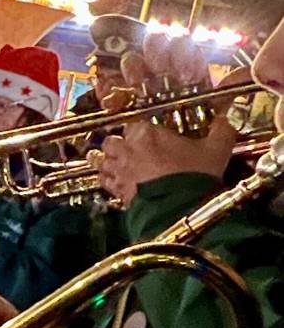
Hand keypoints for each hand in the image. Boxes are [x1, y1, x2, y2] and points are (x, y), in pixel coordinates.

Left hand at [90, 118, 235, 206]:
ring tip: (109, 161)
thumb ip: (221, 130)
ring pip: (101, 160)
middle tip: (126, 147)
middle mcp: (128, 149)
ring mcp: (120, 170)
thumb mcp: (216, 149)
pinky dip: (106, 179)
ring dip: (104, 160)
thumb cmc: (196, 176)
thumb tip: (226, 120)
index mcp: (147, 133)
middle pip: (111, 140)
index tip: (145, 132)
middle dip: (116, 142)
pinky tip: (111, 180)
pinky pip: (104, 181)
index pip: (134, 123)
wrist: (182, 207)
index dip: (138, 128)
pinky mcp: (117, 190)